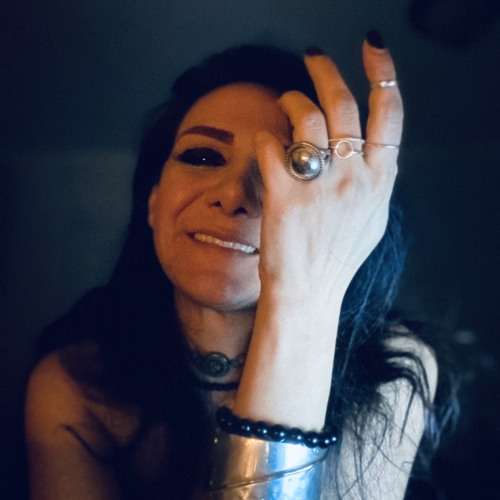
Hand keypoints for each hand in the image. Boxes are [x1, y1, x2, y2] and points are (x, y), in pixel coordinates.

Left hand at [255, 40, 402, 306]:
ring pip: (305, 116)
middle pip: (342, 103)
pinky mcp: (284, 194)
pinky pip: (270, 145)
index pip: (389, 113)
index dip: (382, 73)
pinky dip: (264, 138)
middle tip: (313, 55)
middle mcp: (354, 176)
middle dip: (326, 70)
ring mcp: (320, 185)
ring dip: (291, 100)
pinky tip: (263, 145)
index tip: (372, 47)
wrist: (308, 293)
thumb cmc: (336, 259)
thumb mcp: (371, 220)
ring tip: (284, 101)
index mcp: (379, 180)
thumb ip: (375, 184)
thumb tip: (376, 154)